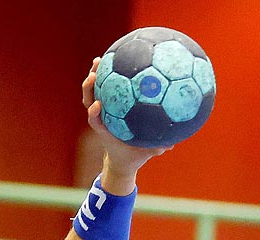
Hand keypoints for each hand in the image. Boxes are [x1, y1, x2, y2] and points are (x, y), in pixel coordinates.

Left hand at [82, 59, 169, 189]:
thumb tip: (170, 144)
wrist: (122, 159)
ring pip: (95, 92)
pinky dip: (110, 74)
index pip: (95, 121)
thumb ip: (155, 149)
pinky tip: (120, 59)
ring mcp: (104, 111)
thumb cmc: (133, 156)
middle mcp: (102, 119)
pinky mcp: (108, 105)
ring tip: (100, 59)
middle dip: (90, 87)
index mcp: (106, 131)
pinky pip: (108, 87)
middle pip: (90, 101)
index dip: (94, 114)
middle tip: (93, 74)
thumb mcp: (145, 154)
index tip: (96, 105)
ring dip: (95, 76)